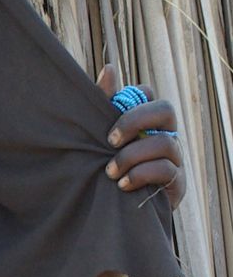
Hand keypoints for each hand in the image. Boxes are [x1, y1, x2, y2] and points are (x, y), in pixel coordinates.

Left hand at [97, 65, 184, 207]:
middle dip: (135, 121)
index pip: (149, 94)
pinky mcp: (177, 182)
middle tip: (109, 140)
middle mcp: (165, 133)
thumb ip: (104, 104)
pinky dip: (141, 175)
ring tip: (110, 171)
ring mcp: (175, 157)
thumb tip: (110, 68)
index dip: (131, 98)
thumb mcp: (100, 135)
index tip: (106, 113)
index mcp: (145, 120)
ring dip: (131, 156)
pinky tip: (122, 185)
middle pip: (165, 110)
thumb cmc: (107, 163)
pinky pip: (167, 170)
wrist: (115, 207)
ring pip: (165, 143)